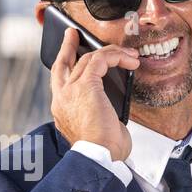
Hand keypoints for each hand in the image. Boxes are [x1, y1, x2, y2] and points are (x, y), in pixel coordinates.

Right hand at [49, 26, 138, 162]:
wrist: (100, 158)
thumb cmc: (103, 152)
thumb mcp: (98, 130)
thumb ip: (99, 115)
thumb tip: (112, 108)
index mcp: (62, 110)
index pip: (60, 82)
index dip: (66, 66)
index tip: (72, 57)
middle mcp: (61, 98)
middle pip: (63, 63)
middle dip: (68, 46)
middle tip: (73, 34)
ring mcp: (70, 90)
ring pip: (87, 59)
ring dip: (110, 53)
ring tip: (127, 53)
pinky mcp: (86, 85)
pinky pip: (100, 60)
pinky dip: (116, 56)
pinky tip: (130, 60)